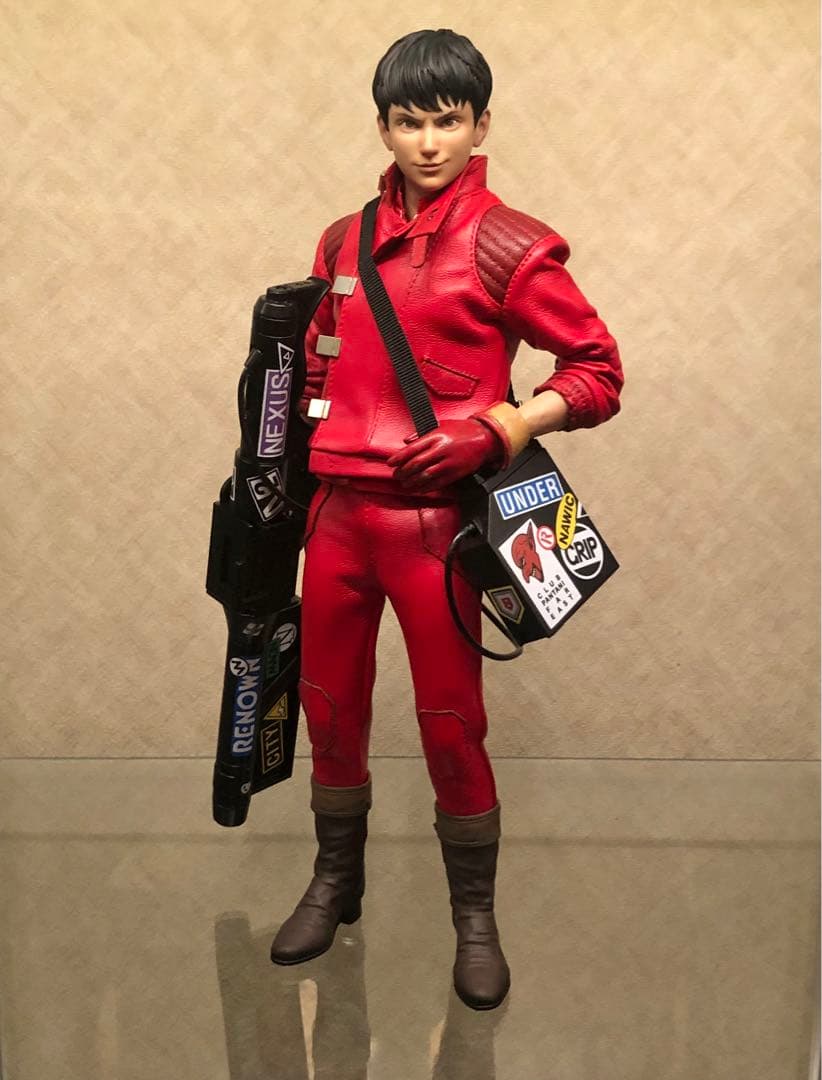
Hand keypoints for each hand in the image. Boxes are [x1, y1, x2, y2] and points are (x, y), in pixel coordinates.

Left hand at [387, 419, 503, 491]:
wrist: (484, 438)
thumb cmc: (462, 430)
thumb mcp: (440, 425)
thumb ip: (422, 433)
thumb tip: (406, 441)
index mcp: (435, 436)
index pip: (411, 449)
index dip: (398, 458)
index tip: (391, 463)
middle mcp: (441, 449)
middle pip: (416, 464)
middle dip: (403, 471)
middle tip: (396, 475)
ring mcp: (448, 463)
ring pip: (425, 475)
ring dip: (412, 481)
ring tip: (405, 483)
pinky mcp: (455, 473)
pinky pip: (437, 483)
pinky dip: (425, 488)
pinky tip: (418, 489)